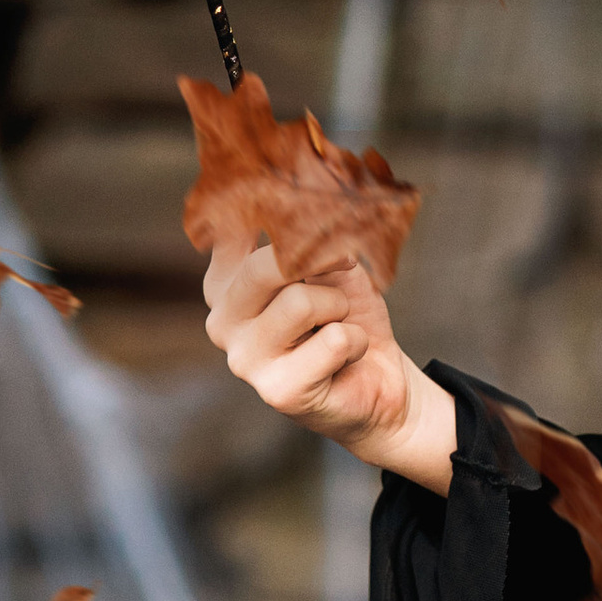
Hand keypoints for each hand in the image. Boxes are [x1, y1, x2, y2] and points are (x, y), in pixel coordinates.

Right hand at [202, 235, 457, 491]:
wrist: (379, 377)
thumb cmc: (346, 314)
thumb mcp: (328, 262)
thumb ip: (306, 238)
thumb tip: (308, 215)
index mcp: (223, 284)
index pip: (229, 231)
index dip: (273, 218)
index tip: (302, 210)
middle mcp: (222, 321)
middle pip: (260, 267)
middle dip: (317, 262)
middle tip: (345, 266)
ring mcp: (245, 360)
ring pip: (300, 303)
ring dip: (340, 306)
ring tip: (339, 324)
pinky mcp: (278, 390)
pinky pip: (334, 340)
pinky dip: (356, 339)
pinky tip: (347, 357)